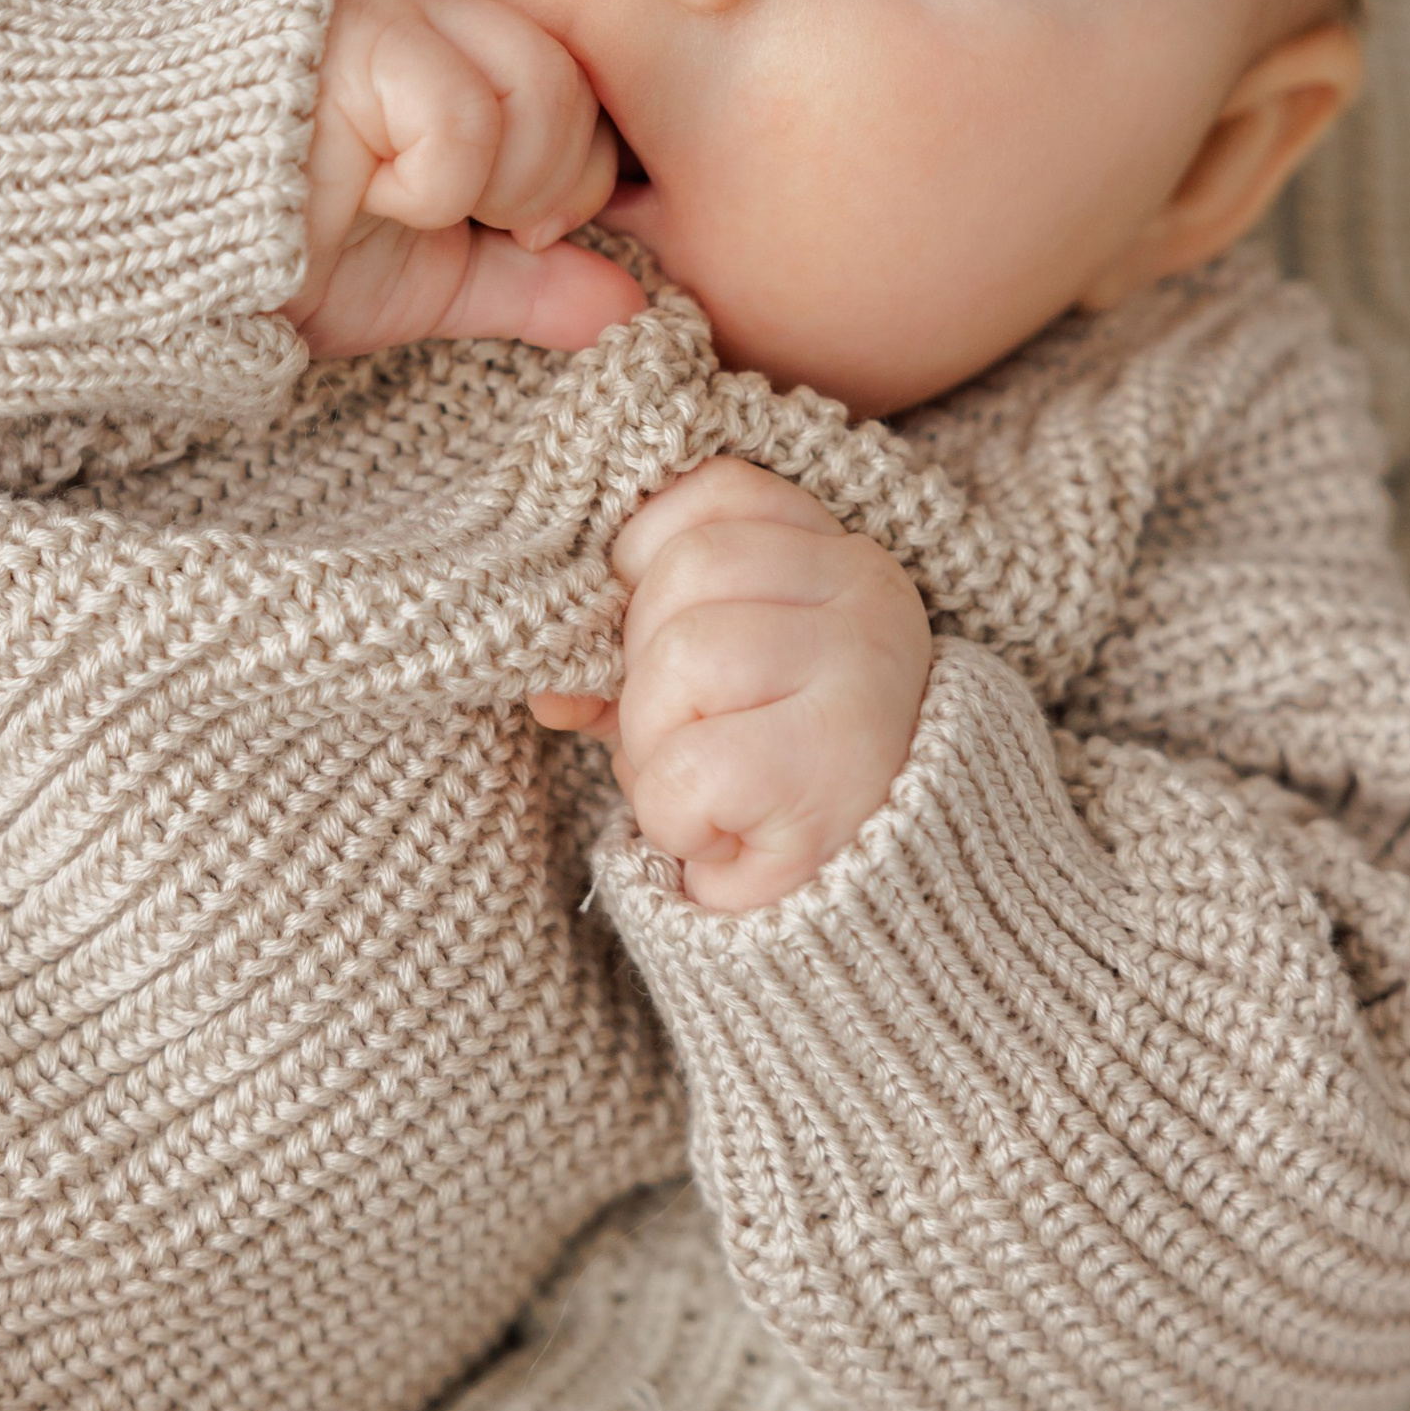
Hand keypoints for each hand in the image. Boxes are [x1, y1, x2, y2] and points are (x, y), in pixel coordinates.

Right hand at [288, 0, 644, 358]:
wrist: (145, 233)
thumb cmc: (271, 247)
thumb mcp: (419, 277)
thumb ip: (524, 283)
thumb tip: (628, 312)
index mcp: (451, 55)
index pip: (578, 92)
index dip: (576, 177)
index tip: (523, 234)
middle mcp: (427, 17)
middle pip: (570, 84)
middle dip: (550, 184)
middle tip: (483, 226)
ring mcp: (389, 17)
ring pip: (537, 88)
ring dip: (494, 182)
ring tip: (409, 205)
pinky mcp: (352, 39)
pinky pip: (461, 117)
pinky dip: (433, 185)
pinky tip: (362, 190)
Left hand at [532, 459, 932, 912]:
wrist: (865, 917)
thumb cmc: (772, 787)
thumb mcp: (700, 698)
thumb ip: (622, 658)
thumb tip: (542, 680)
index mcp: (840, 556)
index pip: (716, 493)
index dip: (646, 559)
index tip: (642, 634)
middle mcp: (867, 595)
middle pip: (683, 572)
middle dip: (643, 670)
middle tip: (687, 740)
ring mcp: (862, 672)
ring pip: (683, 657)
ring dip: (656, 745)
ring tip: (704, 789)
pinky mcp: (837, 762)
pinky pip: (688, 766)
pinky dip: (674, 816)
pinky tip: (719, 833)